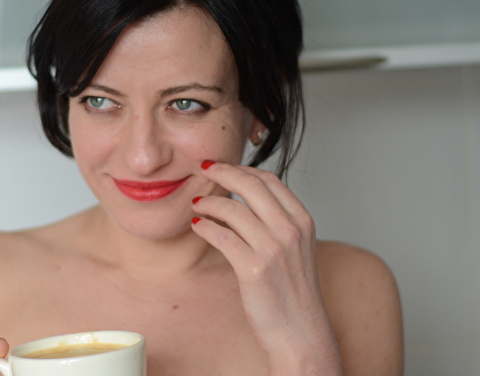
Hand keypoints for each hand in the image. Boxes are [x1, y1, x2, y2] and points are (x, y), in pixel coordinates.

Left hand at [191, 161, 342, 374]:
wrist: (301, 333)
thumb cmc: (293, 291)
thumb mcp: (295, 248)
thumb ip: (276, 221)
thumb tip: (243, 198)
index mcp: (302, 221)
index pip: (269, 180)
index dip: (242, 168)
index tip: (223, 166)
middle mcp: (290, 230)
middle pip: (250, 184)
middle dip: (222, 172)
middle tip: (203, 169)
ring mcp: (273, 248)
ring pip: (232, 208)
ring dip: (209, 202)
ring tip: (197, 204)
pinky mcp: (254, 268)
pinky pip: (221, 236)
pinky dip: (205, 227)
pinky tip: (197, 226)